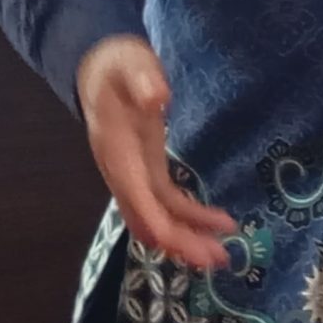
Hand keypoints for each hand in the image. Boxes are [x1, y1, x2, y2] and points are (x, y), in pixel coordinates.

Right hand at [78, 36, 234, 269]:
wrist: (99, 65)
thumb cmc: (118, 63)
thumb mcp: (131, 62)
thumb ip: (143, 78)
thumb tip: (158, 98)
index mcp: (117, 150)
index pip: (139, 199)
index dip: (166, 228)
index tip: (196, 247)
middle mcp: (121, 171)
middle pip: (148, 219)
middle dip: (181, 244)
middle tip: (219, 261)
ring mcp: (132, 173)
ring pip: (157, 218)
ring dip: (187, 238)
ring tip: (223, 254)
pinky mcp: (145, 169)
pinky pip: (166, 202)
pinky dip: (190, 216)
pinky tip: (218, 221)